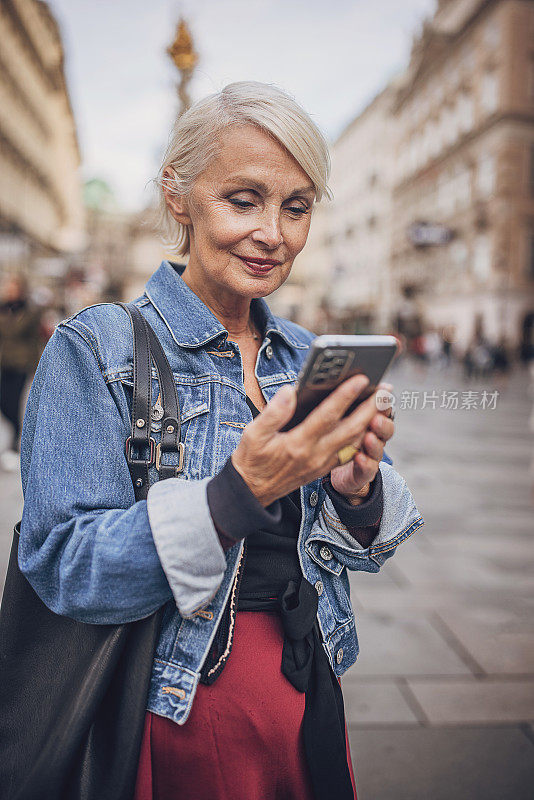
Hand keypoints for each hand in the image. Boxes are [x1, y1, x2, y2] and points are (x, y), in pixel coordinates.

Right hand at [231, 374, 384, 506]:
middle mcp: (315, 456)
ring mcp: (322, 464)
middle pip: (350, 429)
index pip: (327, 416)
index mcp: (297, 444)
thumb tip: (291, 391)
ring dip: (371, 421)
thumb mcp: (253, 434)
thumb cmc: (251, 459)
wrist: (252, 492)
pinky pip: (349, 451)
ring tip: (382, 401)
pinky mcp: (324, 468)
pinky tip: (369, 421)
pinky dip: (362, 435)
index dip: (345, 396)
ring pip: (354, 441)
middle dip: (370, 408)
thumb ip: (273, 412)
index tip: (361, 379)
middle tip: (385, 389)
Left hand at [330, 385, 394, 504]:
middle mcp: (371, 435)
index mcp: (364, 418)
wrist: (322, 469)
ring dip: (375, 442)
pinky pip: (367, 470)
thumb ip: (333, 402)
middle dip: (382, 420)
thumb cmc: (324, 434)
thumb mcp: (327, 416)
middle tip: (376, 415)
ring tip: (369, 436)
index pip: (378, 408)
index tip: (384, 390)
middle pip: (384, 427)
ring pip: (378, 448)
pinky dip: (366, 463)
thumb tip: (323, 384)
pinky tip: (360, 457)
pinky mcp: (361, 474)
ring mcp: (368, 455)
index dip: (382, 400)